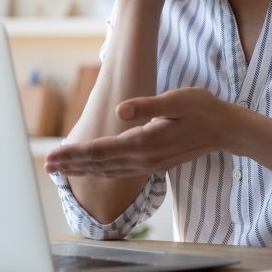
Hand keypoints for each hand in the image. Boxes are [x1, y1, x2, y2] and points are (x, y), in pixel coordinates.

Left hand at [44, 88, 237, 177]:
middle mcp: (143, 158)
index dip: (73, 153)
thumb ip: (146, 106)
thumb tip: (118, 111)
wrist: (225, 129)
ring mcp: (148, 165)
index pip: (100, 151)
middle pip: (98, 164)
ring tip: (60, 170)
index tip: (52, 156)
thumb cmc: (201, 109)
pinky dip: (99, 171)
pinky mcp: (153, 165)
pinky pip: (119, 171)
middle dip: (70, 165)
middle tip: (45, 166)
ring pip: (107, 171)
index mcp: (144, 142)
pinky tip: (91, 170)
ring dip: (82, 170)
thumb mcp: (176, 99)